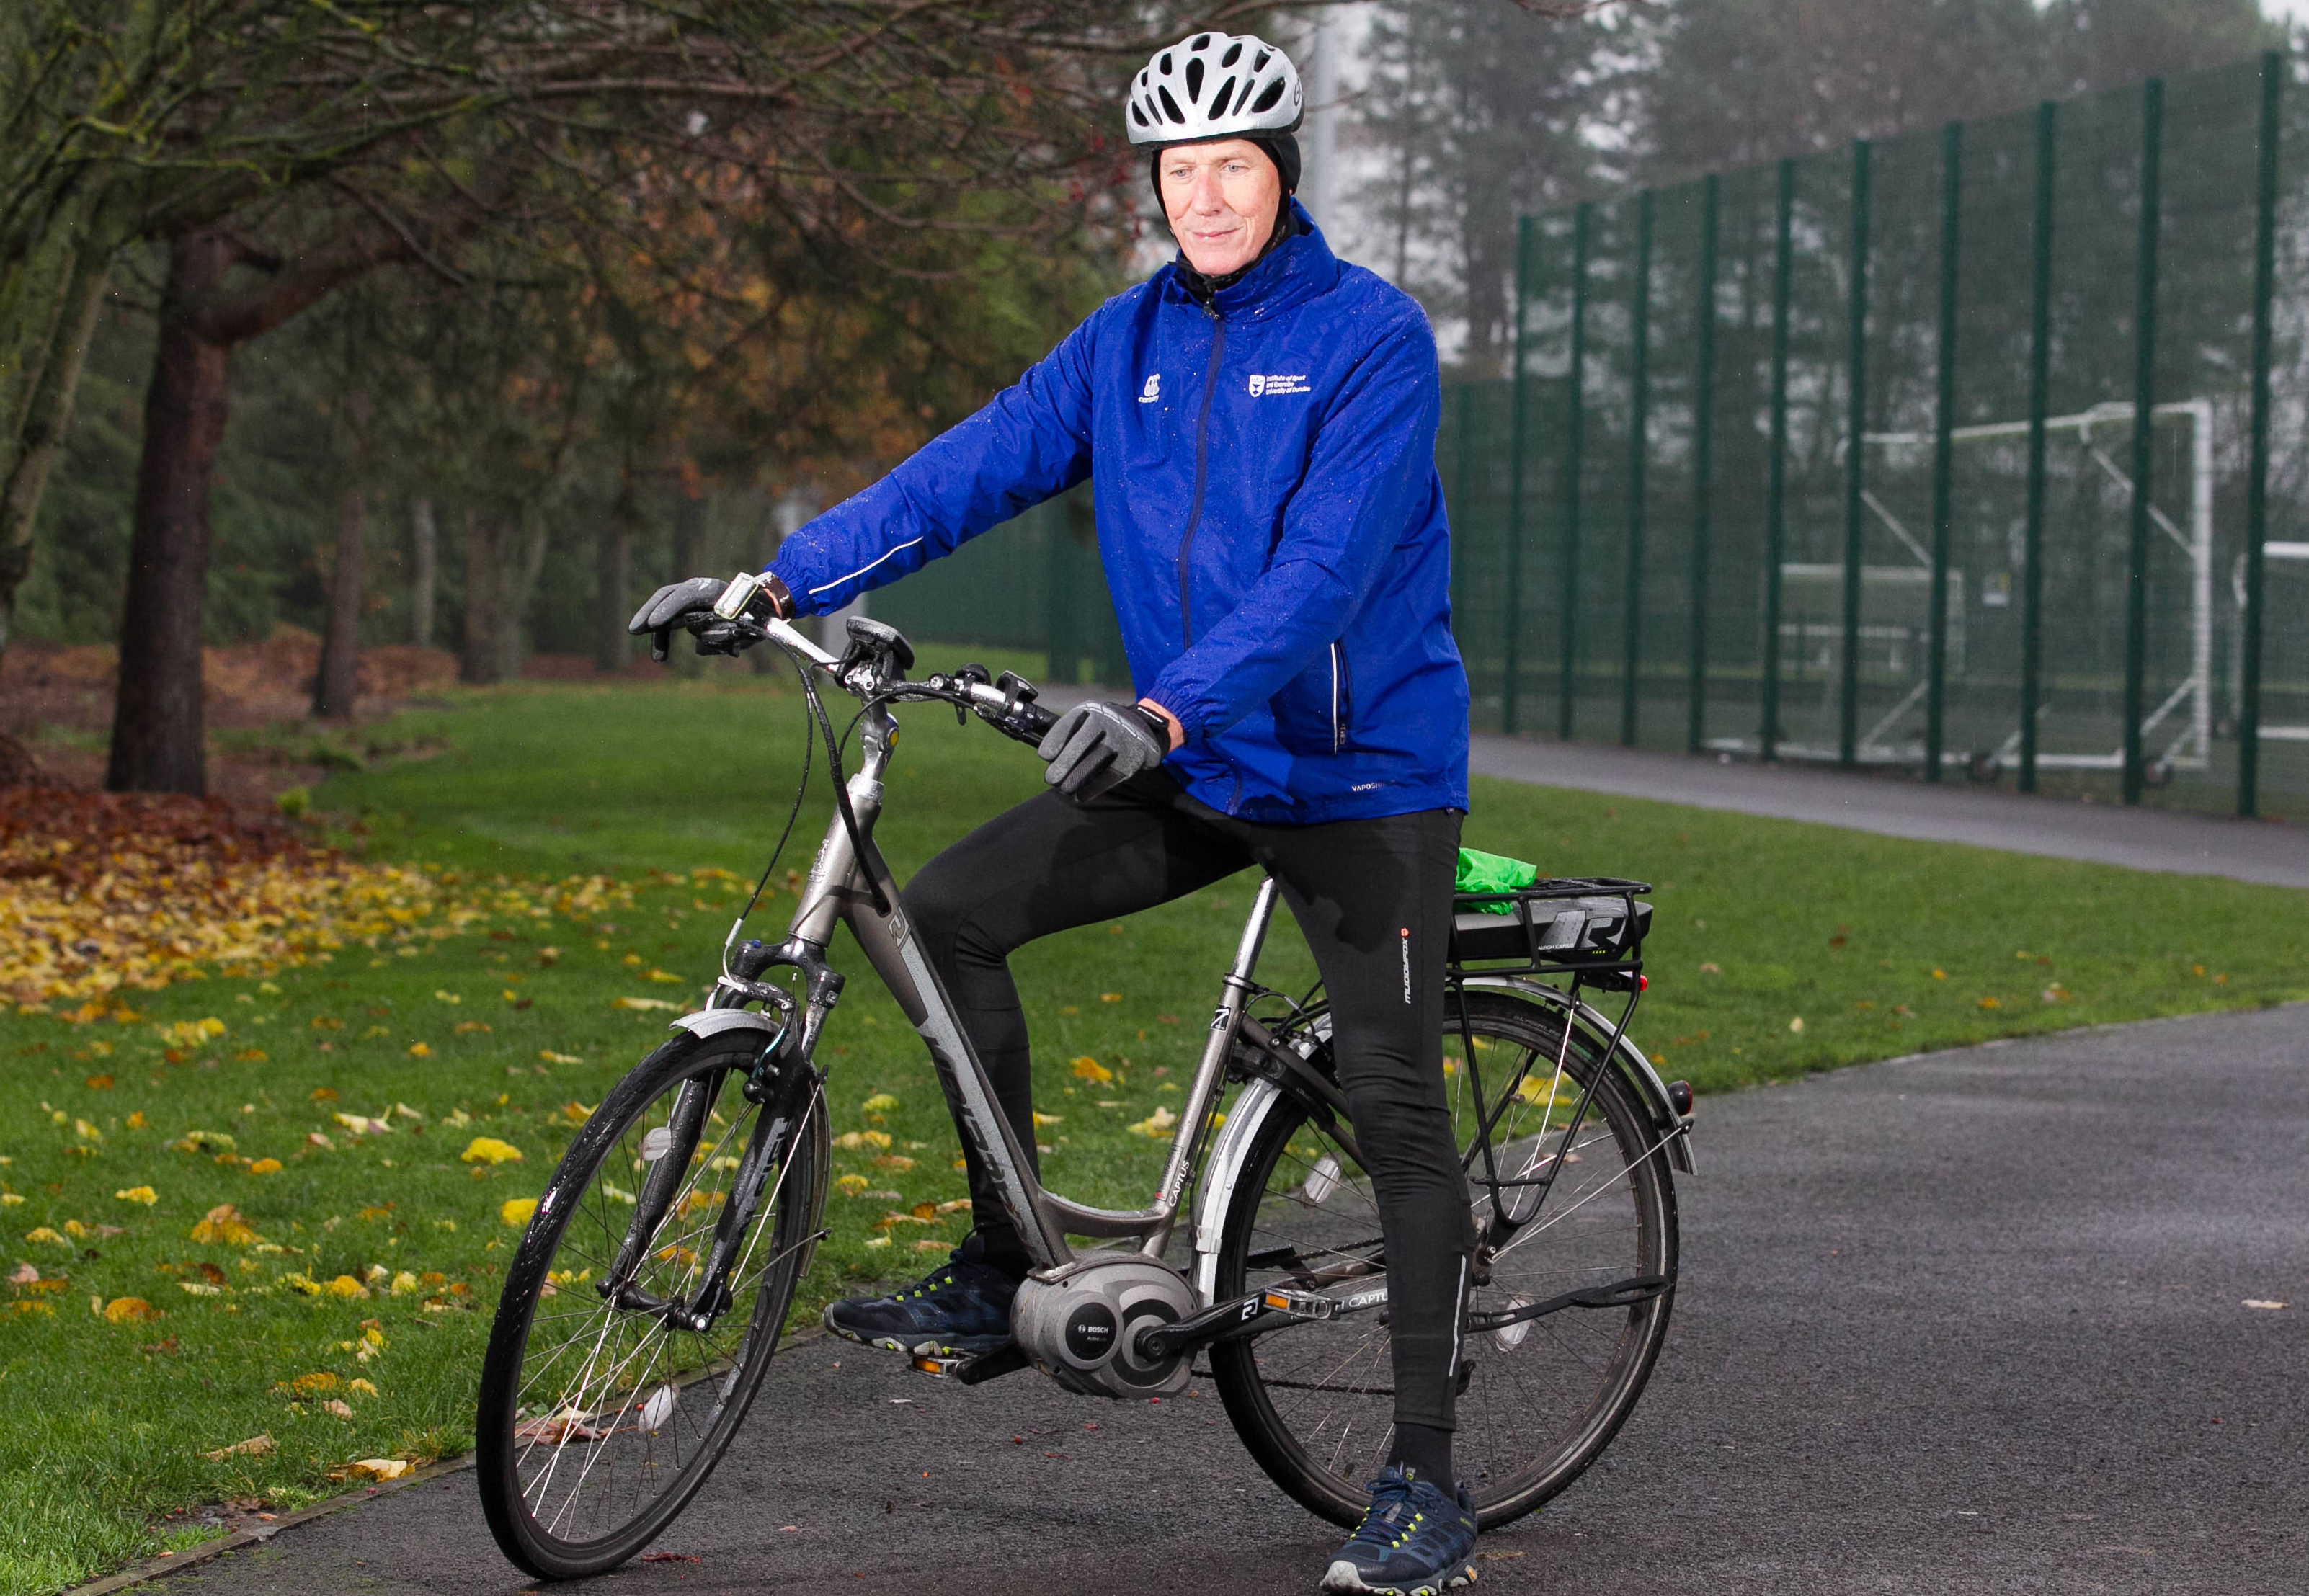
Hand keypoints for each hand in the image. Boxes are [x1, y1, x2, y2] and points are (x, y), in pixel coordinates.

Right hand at [627, 575, 791, 661]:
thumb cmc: (755, 617)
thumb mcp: (747, 626)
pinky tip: (661, 657)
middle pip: (667, 596)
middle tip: (634, 630)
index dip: (670, 608)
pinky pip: (671, 623)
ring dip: (657, 633)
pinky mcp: (689, 613)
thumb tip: (698, 648)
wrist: (762, 611)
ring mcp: (692, 601)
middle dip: (649, 612)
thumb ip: (724, 635)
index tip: (656, 624)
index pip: (686, 595)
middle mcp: (699, 591)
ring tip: (656, 658)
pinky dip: (663, 639)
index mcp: (714, 590)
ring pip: (666, 611)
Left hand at [1037, 701, 1170, 801]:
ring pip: (1096, 759)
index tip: (1045, 756)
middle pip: (1082, 741)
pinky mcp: (1134, 755)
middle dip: (1064, 762)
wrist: (1144, 729)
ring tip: (1064, 789)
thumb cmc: (1105, 730)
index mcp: (1091, 710)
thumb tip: (1049, 759)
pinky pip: (1112, 774)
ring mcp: (1122, 737)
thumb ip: (1069, 737)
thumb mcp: (1088, 723)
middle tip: (1051, 779)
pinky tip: (1081, 795)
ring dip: (1077, 777)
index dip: (1055, 739)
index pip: (1070, 722)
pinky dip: (1095, 787)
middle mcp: (1107, 720)